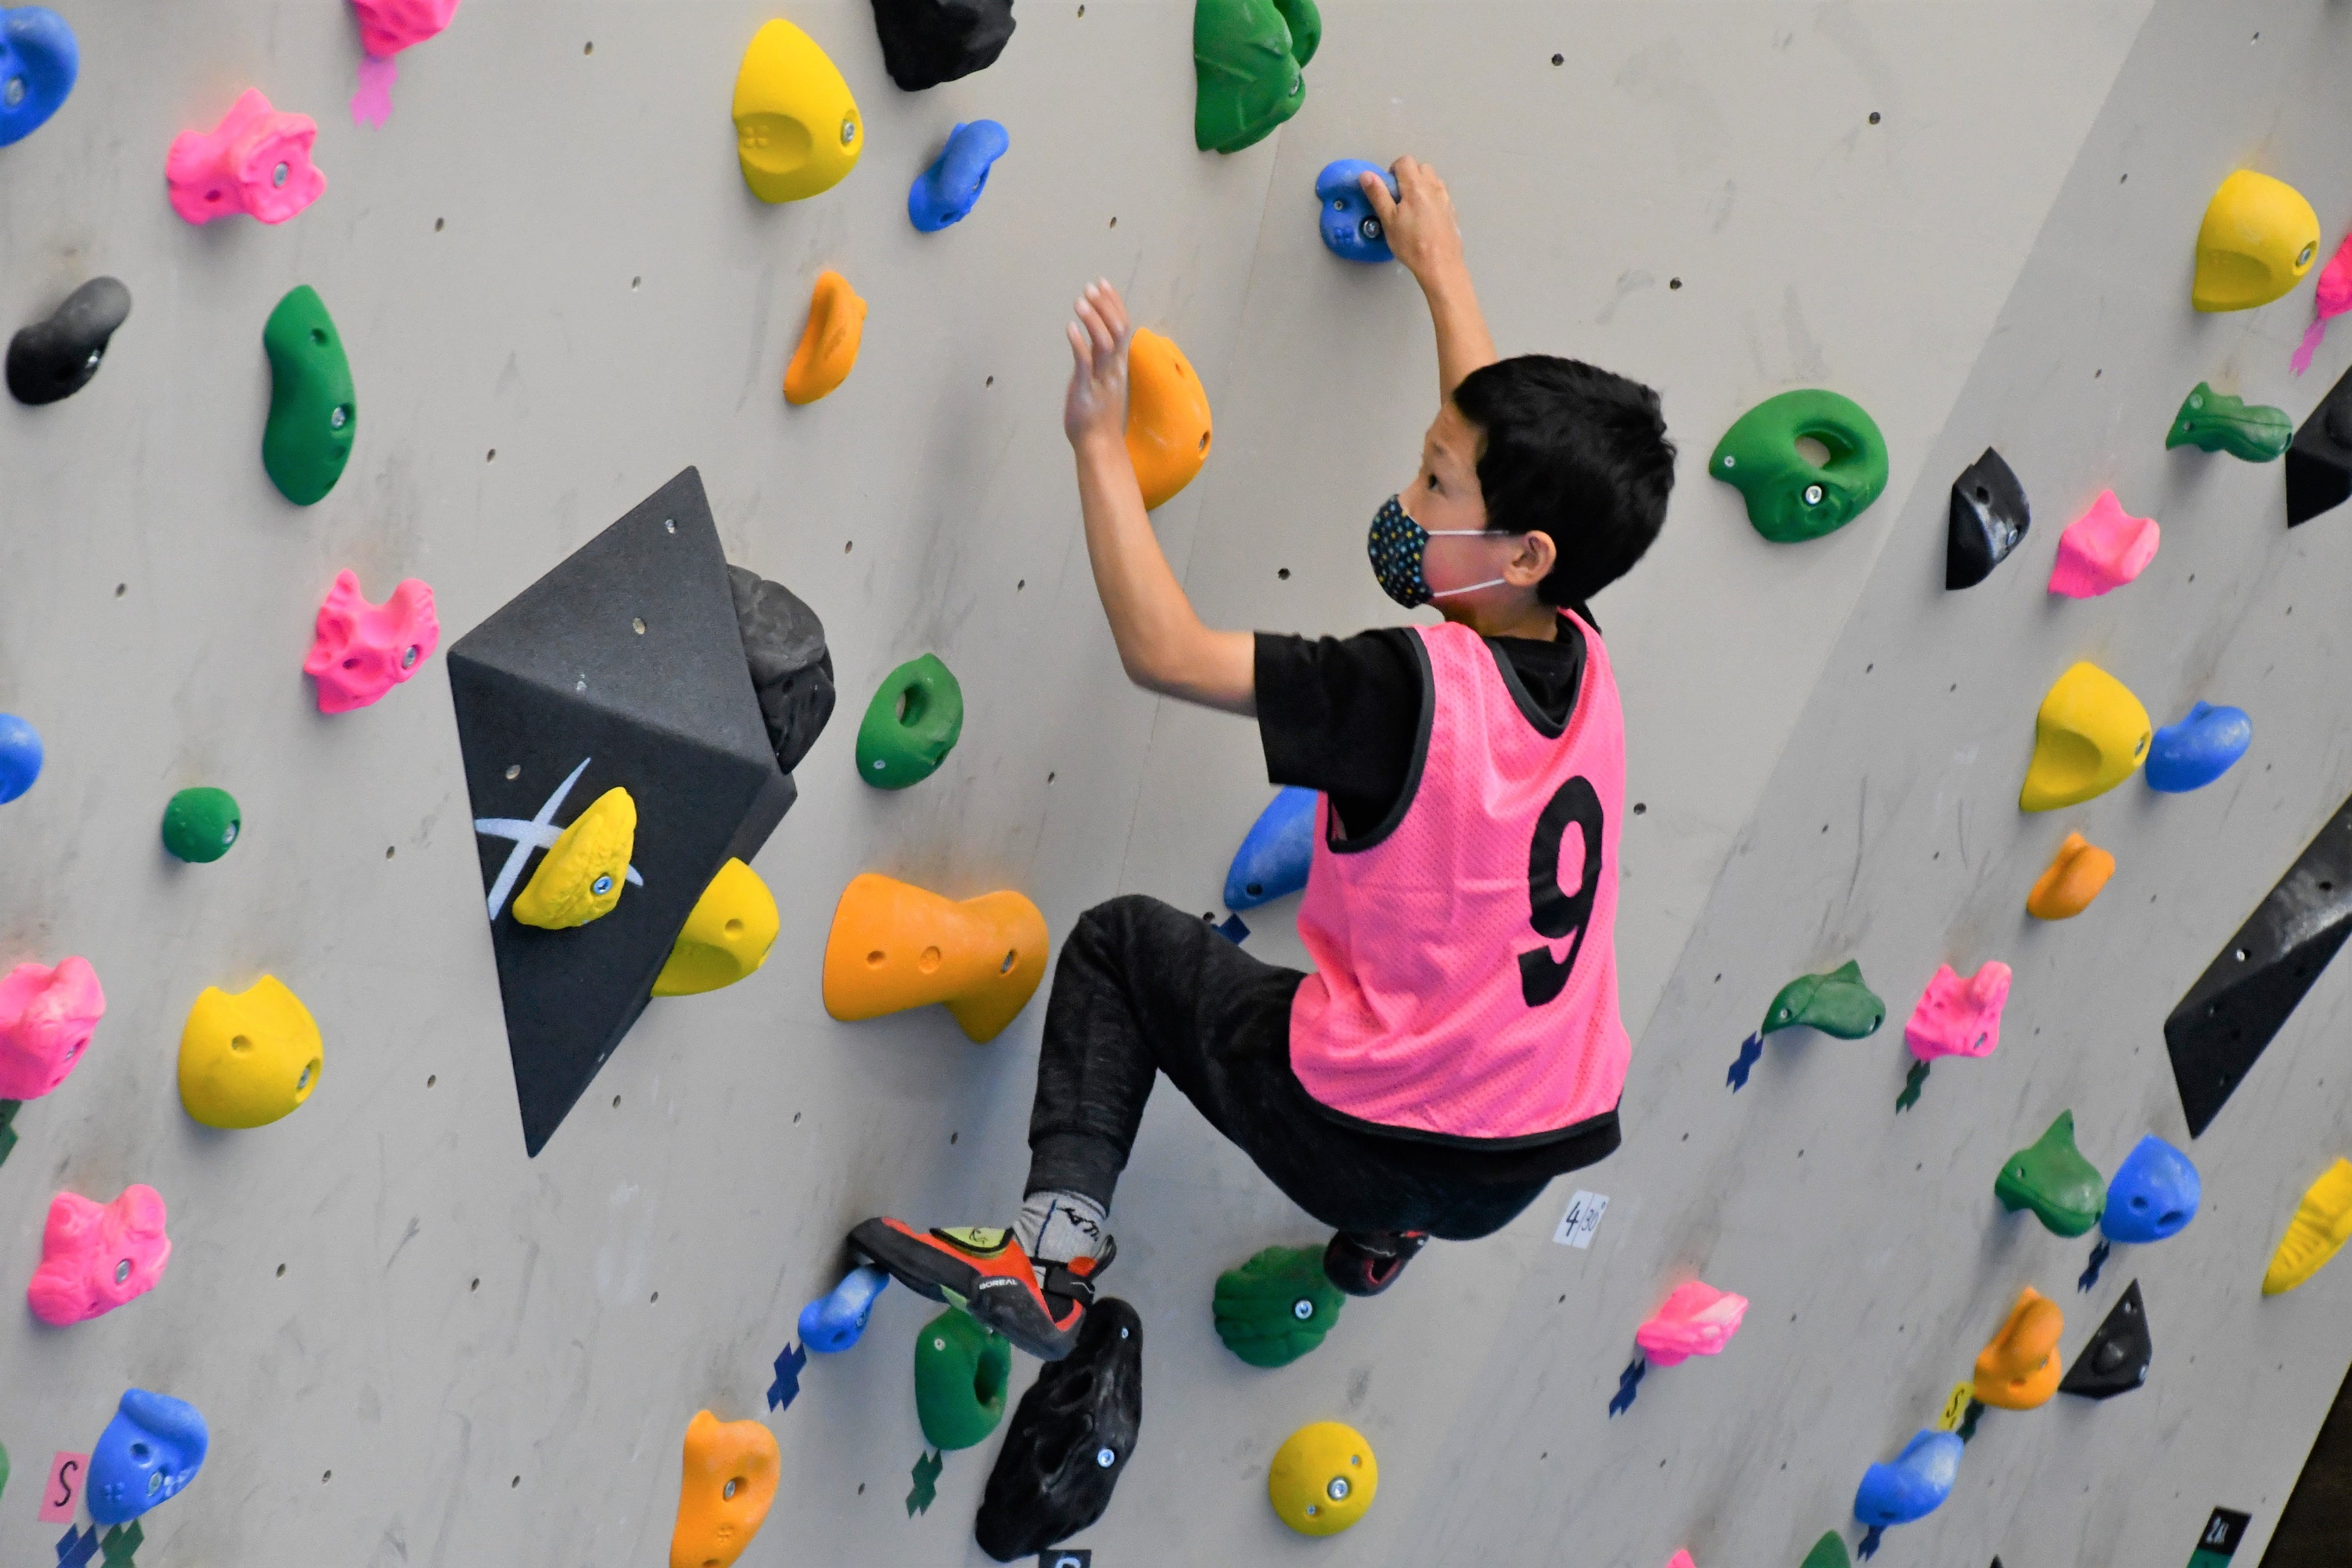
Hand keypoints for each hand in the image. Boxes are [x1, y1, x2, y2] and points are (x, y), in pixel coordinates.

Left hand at [1063, 279, 1131, 452]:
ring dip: (1093, 319)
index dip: (1114, 303)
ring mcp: (1101, 378)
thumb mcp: (1103, 380)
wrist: (1098, 445)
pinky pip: (1085, 363)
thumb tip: (1093, 336)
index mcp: (1118, 364)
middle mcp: (1113, 368)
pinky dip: (1079, 343)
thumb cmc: (1097, 414)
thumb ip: (1100, 358)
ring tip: (1080, 301)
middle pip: (1117, 329)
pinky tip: (1069, 327)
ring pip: (1104, 342)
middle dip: (1105, 305)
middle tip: (1090, 287)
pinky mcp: (1086, 389)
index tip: (1102, 284)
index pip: (1122, 326)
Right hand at [1362, 156, 1464, 284]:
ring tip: (1411, 206)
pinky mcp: (1451, 210)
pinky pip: (1440, 194)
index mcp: (1416, 187)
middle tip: (1398, 196)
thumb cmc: (1412, 245)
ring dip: (1421, 184)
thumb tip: (1367, 176)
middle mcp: (1433, 187)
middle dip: (1408, 175)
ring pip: (1432, 179)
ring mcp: (1445, 198)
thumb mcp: (1388, 221)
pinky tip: (1424, 216)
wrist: (1440, 265)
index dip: (1393, 169)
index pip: (1405, 161)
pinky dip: (1431, 196)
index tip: (1389, 186)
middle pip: (1421, 167)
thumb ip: (1378, 195)